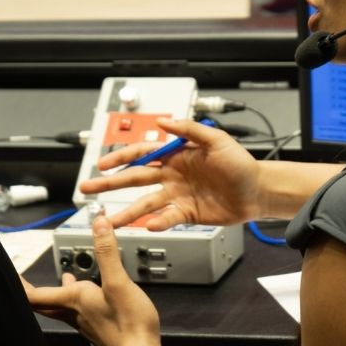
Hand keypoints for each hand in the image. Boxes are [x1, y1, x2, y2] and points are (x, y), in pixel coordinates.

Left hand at [23, 216, 173, 345]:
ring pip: (61, 305)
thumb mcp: (119, 282)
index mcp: (75, 299)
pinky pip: (79, 308)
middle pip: (42, 302)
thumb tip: (99, 224)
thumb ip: (107, 252)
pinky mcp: (98, 324)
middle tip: (21, 279)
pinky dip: (78, 294)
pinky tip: (91, 290)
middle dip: (29, 289)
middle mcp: (75, 311)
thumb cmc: (129, 323)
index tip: (7, 272)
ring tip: (61, 275)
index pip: (34, 295)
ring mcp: (85, 320)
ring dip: (55, 290)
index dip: (18, 284)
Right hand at [81, 118, 262, 229]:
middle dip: (110, 183)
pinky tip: (147, 225)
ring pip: (144, 203)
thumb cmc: (241, 164)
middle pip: (135, 179)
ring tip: (107, 220)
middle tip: (88, 187)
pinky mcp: (186, 214)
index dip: (121, 158)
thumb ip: (189, 130)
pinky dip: (156, 222)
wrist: (257, 191)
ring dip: (125, 212)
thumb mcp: (217, 139)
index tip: (102, 163)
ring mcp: (178, 196)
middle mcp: (173, 175)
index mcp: (177, 155)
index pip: (142, 154)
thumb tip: (164, 120)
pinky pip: (166, 218)